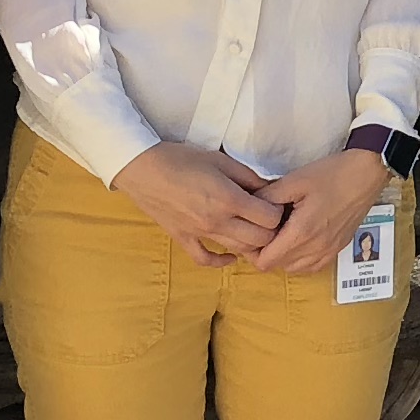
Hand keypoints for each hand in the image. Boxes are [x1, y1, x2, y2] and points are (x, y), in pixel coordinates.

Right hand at [110, 142, 283, 267]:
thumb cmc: (180, 159)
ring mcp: (200, 233)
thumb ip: (247, 175)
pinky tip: (231, 255)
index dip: (277, 211)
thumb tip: (269, 187)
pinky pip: (205, 259)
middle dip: (270, 230)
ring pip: (238, 251)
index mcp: (229, 199)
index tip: (274, 203)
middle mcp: (217, 221)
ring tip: (255, 232)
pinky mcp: (184, 239)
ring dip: (252, 245)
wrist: (142, 169)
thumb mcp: (220, 159)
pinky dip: (221, 261)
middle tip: (268, 218)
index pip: (269, 218)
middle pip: (259, 239)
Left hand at [244, 146, 390, 275]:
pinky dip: (301, 259)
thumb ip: (267, 197)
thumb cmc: (331, 174)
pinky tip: (300, 240)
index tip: (250, 233)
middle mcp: (316, 248)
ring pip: (295, 268)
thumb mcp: (294, 181)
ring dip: (283, 257)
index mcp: (301, 233)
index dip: (251, 251)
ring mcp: (329, 251)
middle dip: (266, 252)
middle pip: (278, 266)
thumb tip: (247, 208)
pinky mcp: (339, 248)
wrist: (367, 174)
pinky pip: (313, 266)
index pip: (265, 261)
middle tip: (263, 229)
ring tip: (281, 233)